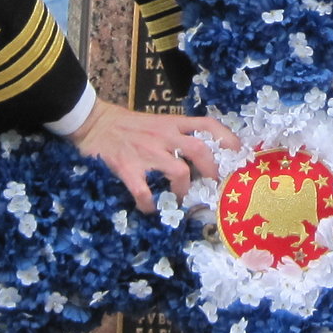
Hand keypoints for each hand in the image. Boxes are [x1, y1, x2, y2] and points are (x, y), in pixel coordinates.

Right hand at [68, 101, 238, 212]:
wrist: (93, 123)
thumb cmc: (126, 126)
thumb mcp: (156, 124)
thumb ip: (176, 136)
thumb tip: (202, 157)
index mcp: (171, 124)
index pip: (207, 124)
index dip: (227, 138)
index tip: (239, 154)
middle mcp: (163, 135)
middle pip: (201, 150)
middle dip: (213, 171)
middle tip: (213, 187)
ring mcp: (146, 151)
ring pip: (180, 171)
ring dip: (184, 190)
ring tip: (177, 199)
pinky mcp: (127, 166)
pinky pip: (144, 191)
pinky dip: (150, 204)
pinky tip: (149, 209)